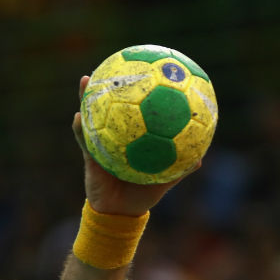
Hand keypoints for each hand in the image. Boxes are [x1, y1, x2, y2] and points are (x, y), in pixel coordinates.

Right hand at [72, 75, 199, 216]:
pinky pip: (84, 139)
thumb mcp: (163, 181)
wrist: (119, 213)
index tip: (146, 75)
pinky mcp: (89, 155)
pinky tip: (79, 116)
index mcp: (135, 140)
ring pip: (94, 116)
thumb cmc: (142, 196)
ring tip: (87, 80)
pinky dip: (81, 128)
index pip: (138, 112)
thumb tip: (200, 159)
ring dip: (88, 98)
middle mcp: (118, 136)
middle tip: (115, 66)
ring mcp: (101, 143)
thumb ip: (179, 170)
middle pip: (114, 106)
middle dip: (112, 86)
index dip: (140, 95)